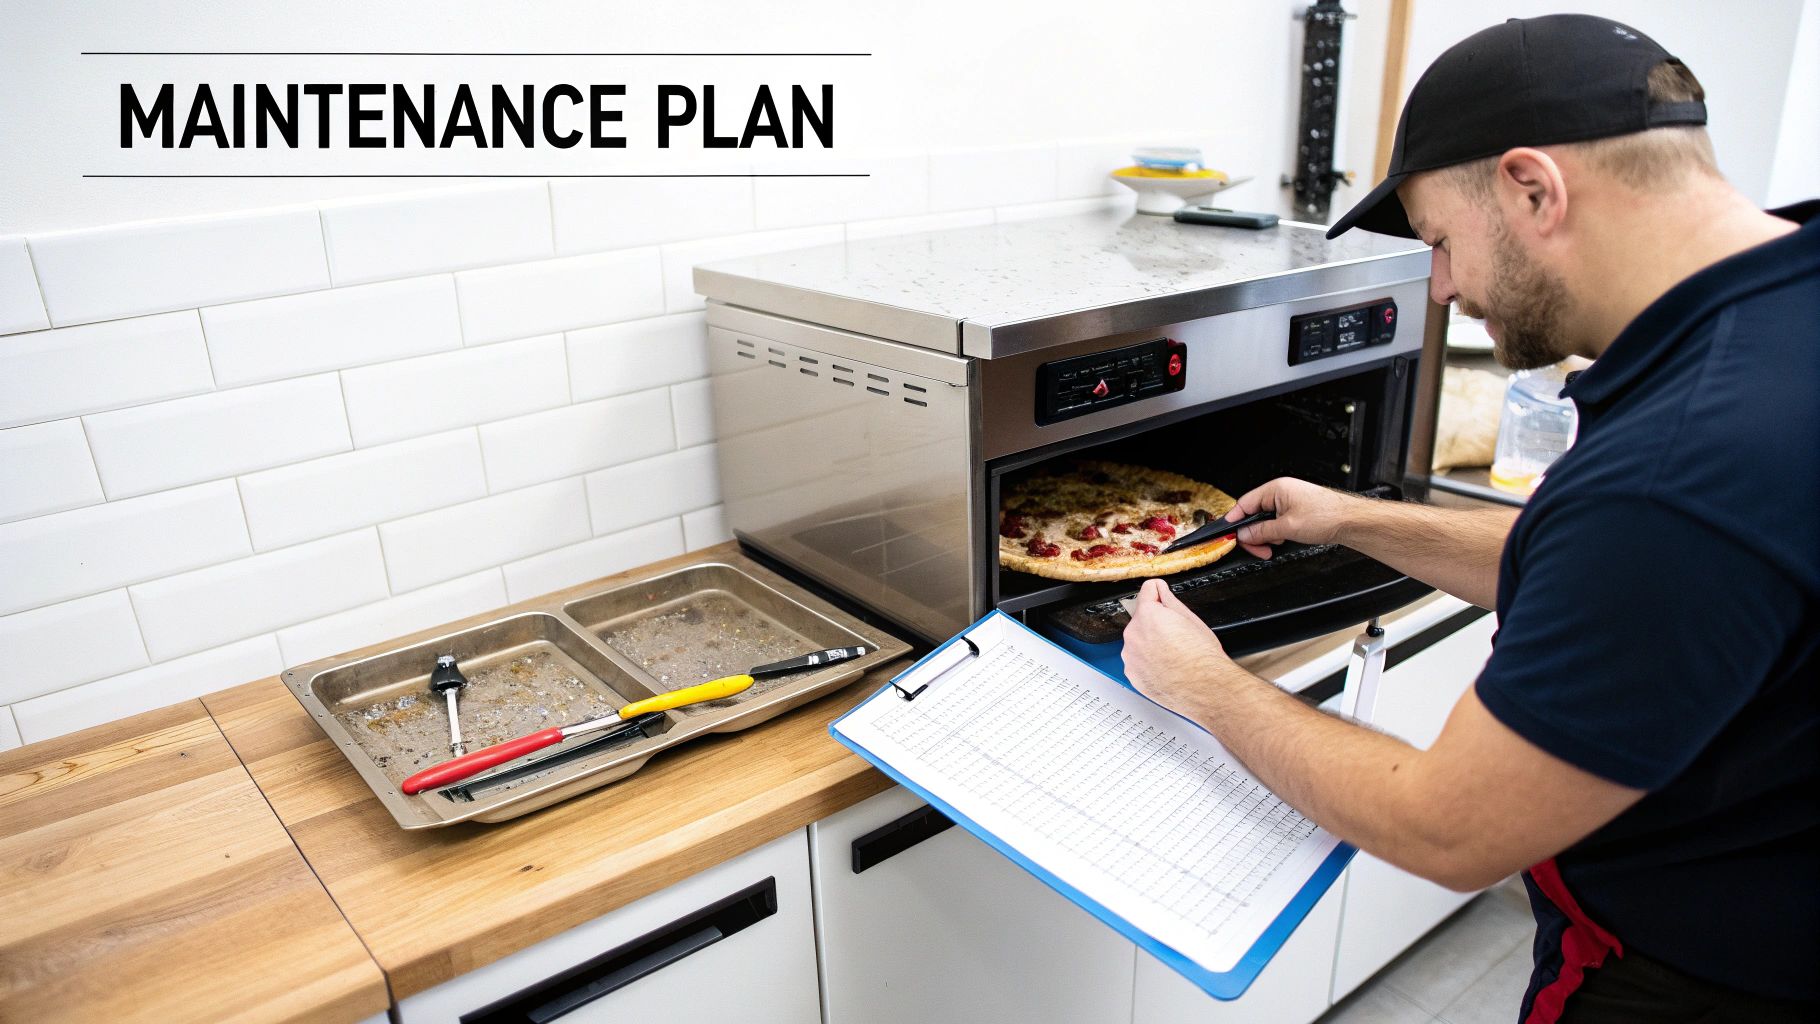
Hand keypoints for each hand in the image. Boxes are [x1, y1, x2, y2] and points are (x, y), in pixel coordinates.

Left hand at [1121, 579, 1232, 715]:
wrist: (1205, 689)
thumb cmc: (1202, 657)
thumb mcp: (1191, 619)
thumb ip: (1170, 600)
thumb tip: (1161, 591)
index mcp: (1148, 615)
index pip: (1147, 591)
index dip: (1158, 591)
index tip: (1160, 593)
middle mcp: (1133, 634)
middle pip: (1142, 620)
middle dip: (1155, 624)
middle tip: (1176, 636)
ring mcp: (1130, 657)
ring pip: (1138, 643)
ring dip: (1150, 645)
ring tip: (1172, 655)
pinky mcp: (1132, 675)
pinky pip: (1137, 663)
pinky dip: (1148, 664)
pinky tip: (1166, 668)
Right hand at [1223, 477, 1355, 557]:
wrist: (1351, 522)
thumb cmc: (1327, 516)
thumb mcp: (1287, 528)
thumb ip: (1261, 532)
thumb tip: (1244, 534)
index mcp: (1276, 489)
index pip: (1245, 503)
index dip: (1236, 521)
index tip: (1230, 534)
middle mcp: (1281, 493)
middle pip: (1255, 514)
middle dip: (1255, 534)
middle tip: (1259, 548)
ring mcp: (1290, 502)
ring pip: (1266, 521)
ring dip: (1268, 536)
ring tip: (1277, 545)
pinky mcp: (1297, 512)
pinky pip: (1278, 523)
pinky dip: (1278, 534)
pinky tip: (1285, 541)